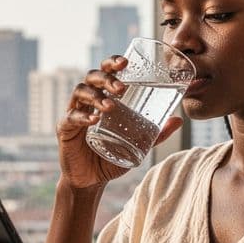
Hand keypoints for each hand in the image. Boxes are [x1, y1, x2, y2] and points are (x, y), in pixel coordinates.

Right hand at [58, 55, 182, 190]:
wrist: (91, 180)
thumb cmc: (111, 156)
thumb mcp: (137, 144)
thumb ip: (155, 133)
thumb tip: (178, 121)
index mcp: (103, 97)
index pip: (105, 72)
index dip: (113, 63)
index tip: (126, 62)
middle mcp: (88, 101)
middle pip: (92, 76)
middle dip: (106, 77)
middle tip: (122, 88)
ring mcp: (74, 113)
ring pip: (80, 92)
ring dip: (96, 96)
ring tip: (110, 106)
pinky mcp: (65, 130)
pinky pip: (70, 118)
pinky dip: (82, 117)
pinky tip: (94, 121)